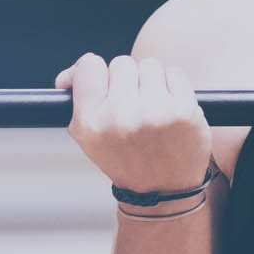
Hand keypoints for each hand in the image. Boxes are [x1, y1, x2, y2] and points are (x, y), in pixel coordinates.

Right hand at [54, 53, 212, 193]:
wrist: (163, 190)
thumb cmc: (126, 160)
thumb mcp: (89, 139)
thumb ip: (77, 101)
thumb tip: (68, 73)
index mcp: (93, 123)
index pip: (89, 66)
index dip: (96, 71)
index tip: (103, 81)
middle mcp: (122, 116)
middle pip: (121, 63)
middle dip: (126, 79)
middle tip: (131, 102)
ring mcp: (155, 112)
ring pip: (150, 65)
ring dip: (151, 80)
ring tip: (151, 106)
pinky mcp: (184, 110)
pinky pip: (175, 74)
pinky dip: (173, 85)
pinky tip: (169, 106)